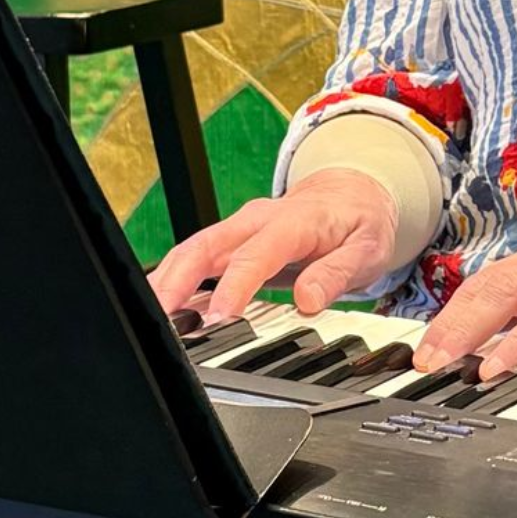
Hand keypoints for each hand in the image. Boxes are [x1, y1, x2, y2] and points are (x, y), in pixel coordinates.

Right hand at [147, 168, 399, 321]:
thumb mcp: (367, 248)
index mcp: (294, 221)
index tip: (218, 320)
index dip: (233, 286)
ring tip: (149, 325)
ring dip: (166, 285)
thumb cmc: (360, 222)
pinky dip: (173, 283)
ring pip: (191, 251)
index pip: (256, 254)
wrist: (355, 192)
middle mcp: (258, 220)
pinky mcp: (231, 241)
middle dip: (176, 283)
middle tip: (159, 325)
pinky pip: (195, 258)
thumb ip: (338, 273)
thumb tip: (309, 301)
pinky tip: (161, 312)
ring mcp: (239, 229)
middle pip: (205, 246)